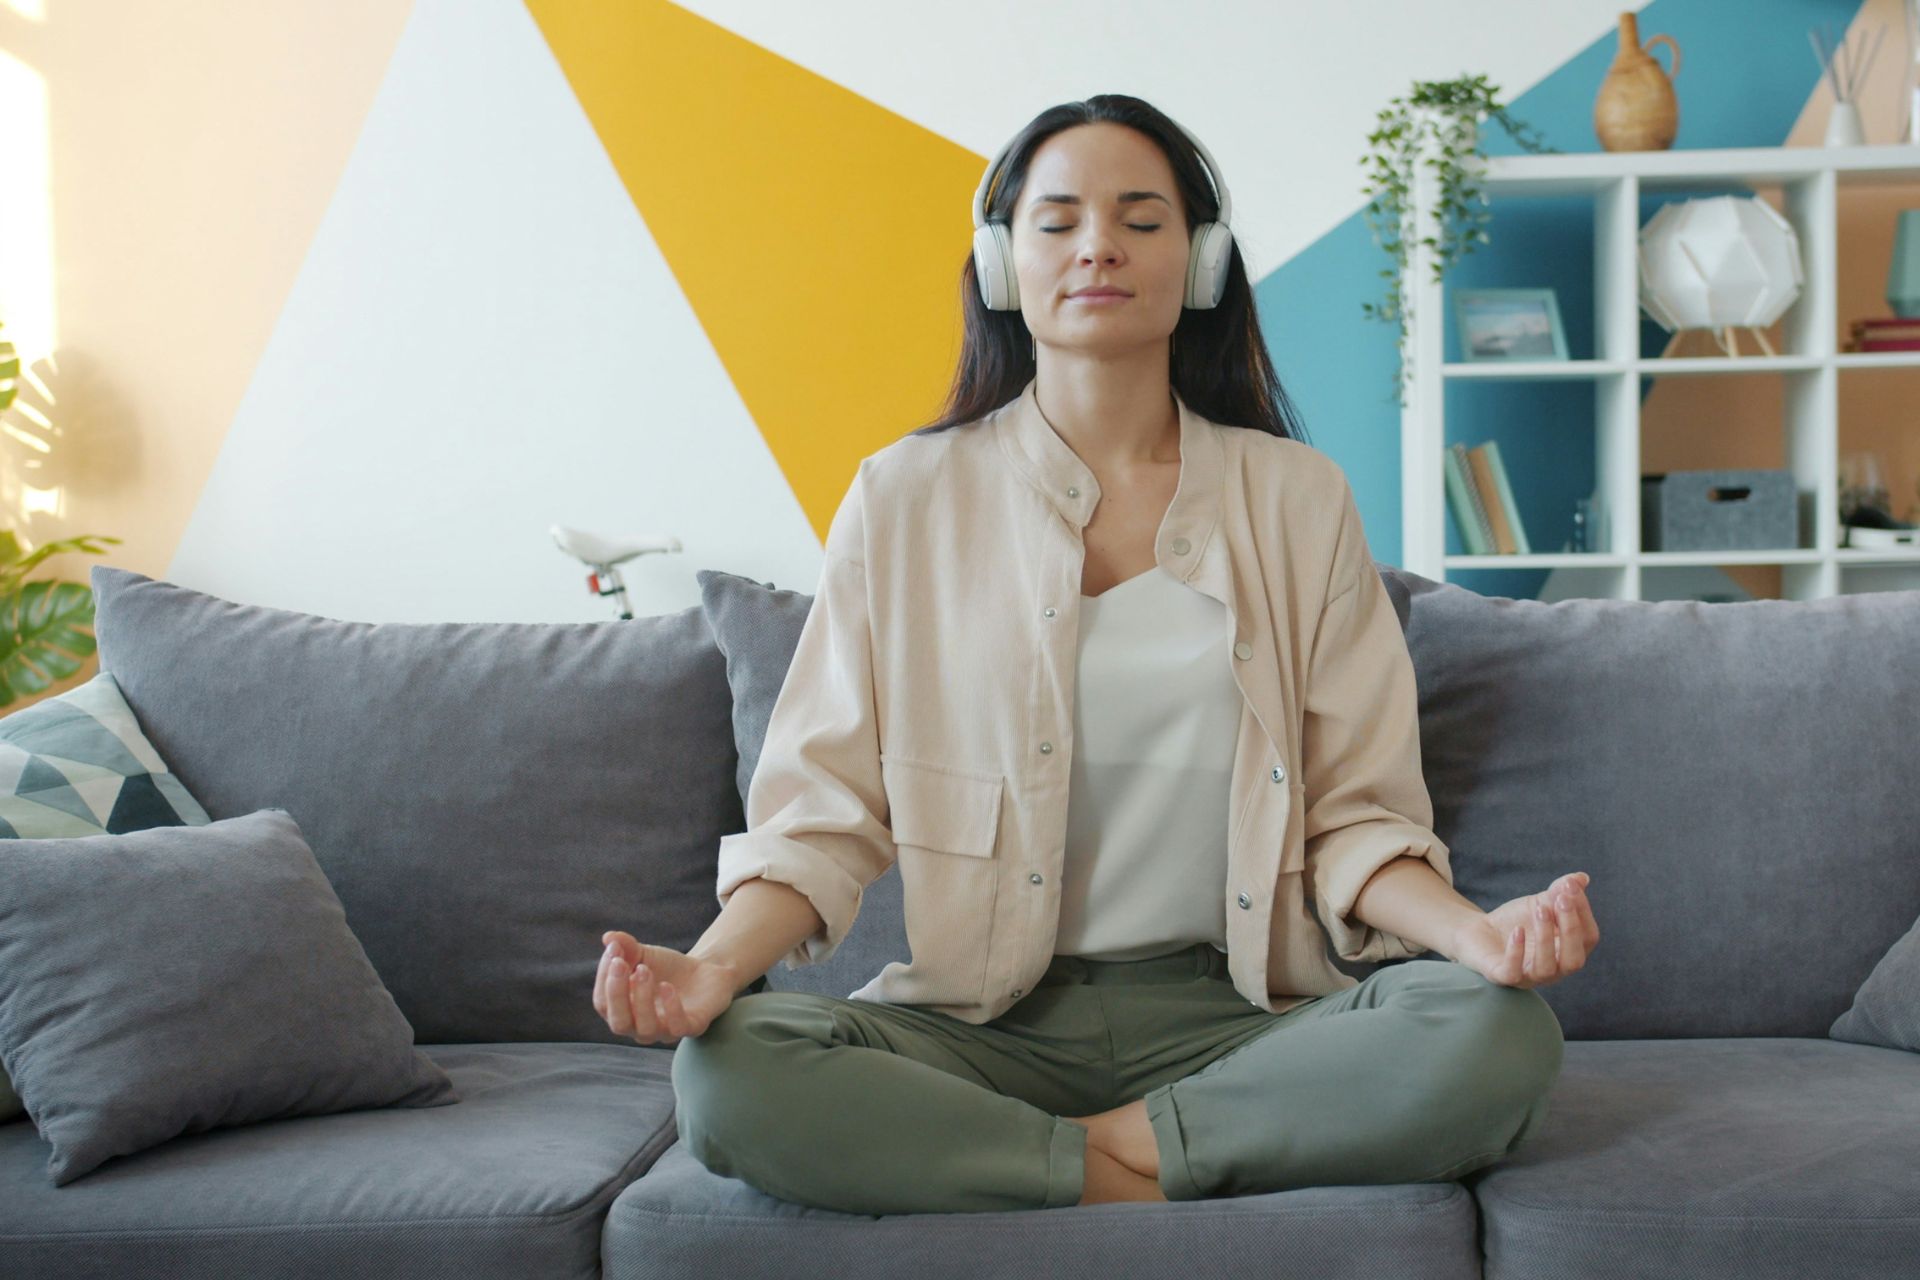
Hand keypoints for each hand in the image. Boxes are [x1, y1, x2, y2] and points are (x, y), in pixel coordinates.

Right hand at [593, 931, 739, 1045]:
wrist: (705, 970)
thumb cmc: (667, 968)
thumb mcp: (644, 954)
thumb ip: (626, 947)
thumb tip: (608, 937)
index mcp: (623, 1011)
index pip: (603, 1004)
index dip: (604, 978)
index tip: (613, 949)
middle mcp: (640, 1027)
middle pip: (619, 1024)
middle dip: (616, 994)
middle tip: (621, 963)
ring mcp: (666, 1031)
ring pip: (646, 1028)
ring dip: (641, 998)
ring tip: (644, 970)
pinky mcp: (692, 1026)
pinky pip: (678, 1027)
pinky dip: (670, 1007)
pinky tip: (667, 985)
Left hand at [1449, 872, 1598, 988]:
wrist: (1479, 930)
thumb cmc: (1518, 920)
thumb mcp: (1541, 903)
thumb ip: (1560, 892)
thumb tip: (1581, 877)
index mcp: (1568, 952)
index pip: (1588, 938)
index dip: (1583, 912)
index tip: (1570, 886)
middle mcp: (1554, 970)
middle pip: (1574, 960)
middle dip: (1570, 929)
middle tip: (1560, 900)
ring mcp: (1528, 977)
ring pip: (1546, 968)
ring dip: (1545, 938)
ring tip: (1540, 910)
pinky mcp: (1501, 976)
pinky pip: (1512, 973)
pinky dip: (1517, 952)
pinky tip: (1517, 930)